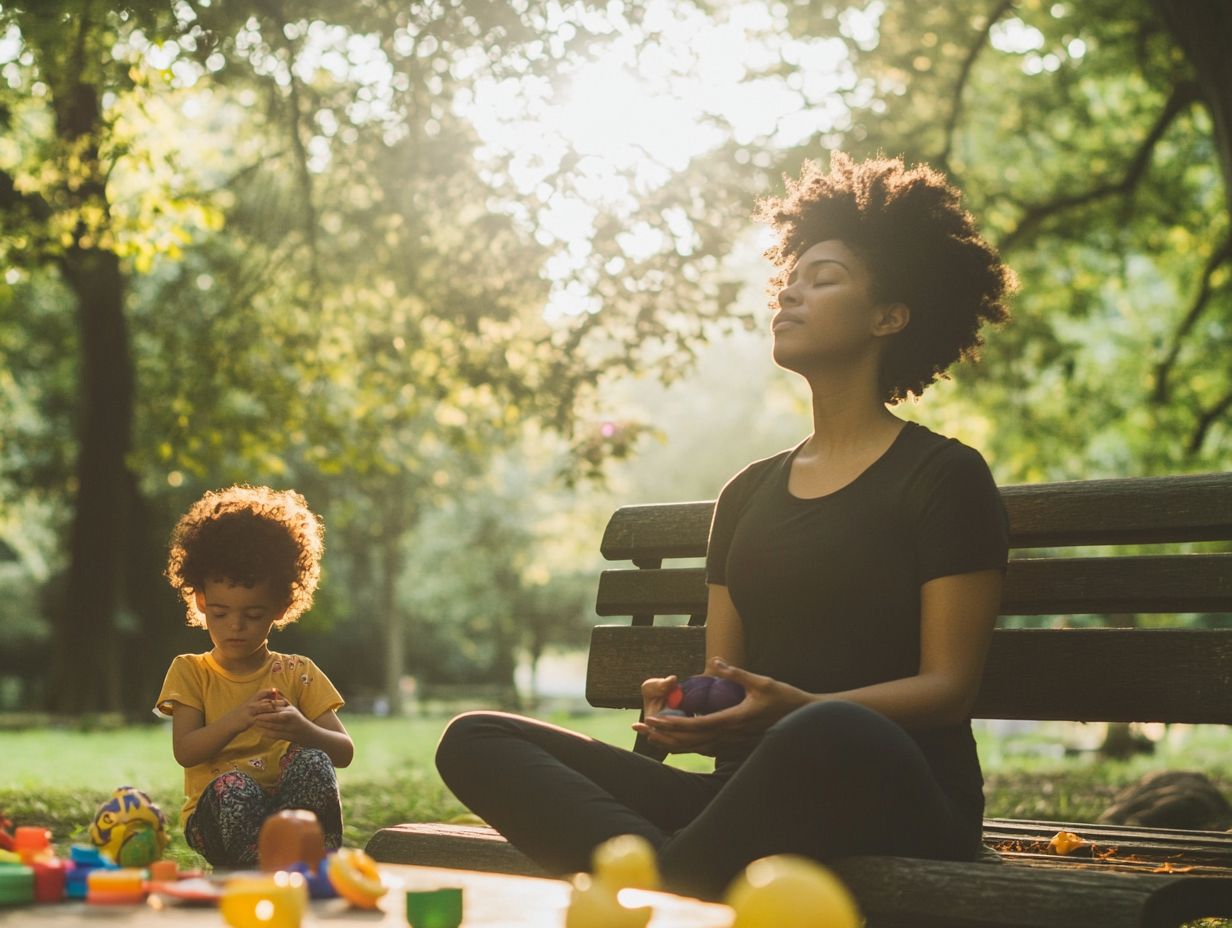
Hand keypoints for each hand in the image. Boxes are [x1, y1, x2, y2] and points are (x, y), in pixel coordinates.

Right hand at [224, 688, 288, 735]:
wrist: (230, 722)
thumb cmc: (242, 713)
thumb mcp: (250, 704)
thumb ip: (259, 700)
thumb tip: (271, 694)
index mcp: (252, 699)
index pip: (263, 692)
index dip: (272, 691)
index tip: (280, 691)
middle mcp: (251, 704)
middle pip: (265, 700)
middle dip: (276, 701)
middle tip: (286, 702)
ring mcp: (250, 712)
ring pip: (263, 709)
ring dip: (274, 710)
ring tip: (283, 711)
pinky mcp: (249, 720)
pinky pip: (260, 720)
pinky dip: (268, 720)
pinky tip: (275, 722)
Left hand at [251, 702, 310, 743]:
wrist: (307, 733)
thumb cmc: (297, 718)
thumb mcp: (292, 708)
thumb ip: (282, 700)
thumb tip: (274, 691)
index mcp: (291, 711)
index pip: (278, 708)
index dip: (268, 708)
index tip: (259, 707)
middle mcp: (291, 720)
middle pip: (276, 718)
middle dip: (264, 717)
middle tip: (254, 716)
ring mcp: (289, 729)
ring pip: (275, 727)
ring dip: (264, 725)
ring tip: (255, 723)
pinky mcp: (287, 737)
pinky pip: (276, 735)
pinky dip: (268, 734)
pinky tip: (261, 732)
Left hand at [633, 657, 813, 753]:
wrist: (804, 718)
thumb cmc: (785, 698)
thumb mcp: (760, 681)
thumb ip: (735, 672)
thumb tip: (714, 660)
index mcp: (732, 721)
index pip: (695, 726)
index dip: (672, 725)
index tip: (653, 720)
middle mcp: (730, 736)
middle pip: (690, 741)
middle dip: (664, 736)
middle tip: (641, 728)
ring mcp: (733, 742)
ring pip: (697, 747)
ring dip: (673, 743)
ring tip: (652, 737)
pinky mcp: (737, 742)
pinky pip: (708, 746)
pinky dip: (690, 745)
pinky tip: (679, 742)